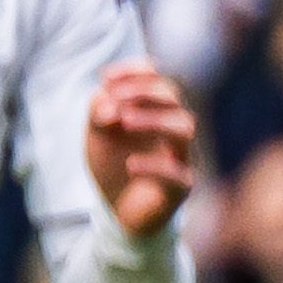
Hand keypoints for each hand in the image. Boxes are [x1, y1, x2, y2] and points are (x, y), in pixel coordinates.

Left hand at [87, 63, 198, 245]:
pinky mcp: (179, 189)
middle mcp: (171, 131)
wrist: (117, 210)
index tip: (105, 77)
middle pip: (173, 97)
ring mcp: (179, 158)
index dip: (136, 72)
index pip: (158, 80)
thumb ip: (99, 111)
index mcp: (155, 111)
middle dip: (144, 90)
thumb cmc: (113, 165)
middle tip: (116, 97)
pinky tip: (131, 164)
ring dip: (155, 119)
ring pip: (184, 128)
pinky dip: (155, 166)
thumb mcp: (97, 134)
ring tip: (125, 121)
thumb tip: (110, 104)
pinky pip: (178, 175)